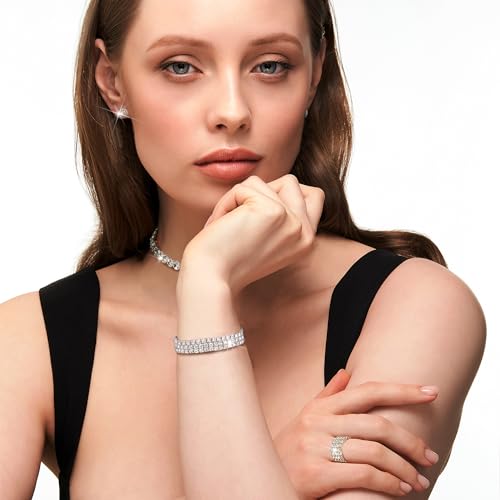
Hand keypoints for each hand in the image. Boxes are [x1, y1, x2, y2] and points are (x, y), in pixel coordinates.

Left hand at [182, 174, 324, 294]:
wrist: (209, 278)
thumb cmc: (228, 261)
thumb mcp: (266, 239)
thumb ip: (281, 215)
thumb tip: (282, 182)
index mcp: (306, 241)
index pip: (314, 195)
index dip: (285, 193)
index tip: (258, 212)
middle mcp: (304, 232)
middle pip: (290, 182)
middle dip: (260, 192)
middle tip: (242, 219)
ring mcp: (291, 221)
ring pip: (261, 182)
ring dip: (236, 199)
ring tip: (228, 226)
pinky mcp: (272, 211)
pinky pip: (243, 187)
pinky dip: (225, 203)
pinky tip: (221, 226)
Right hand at [273, 369, 439, 498]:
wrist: (262, 476)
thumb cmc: (288, 449)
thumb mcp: (305, 418)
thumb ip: (327, 396)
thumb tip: (346, 372)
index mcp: (320, 407)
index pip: (368, 391)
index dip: (402, 390)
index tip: (431, 392)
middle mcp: (318, 422)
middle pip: (378, 423)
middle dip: (411, 441)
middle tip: (431, 456)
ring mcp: (315, 447)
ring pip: (374, 450)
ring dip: (404, 468)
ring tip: (419, 480)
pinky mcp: (315, 474)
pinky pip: (364, 474)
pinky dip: (388, 483)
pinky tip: (400, 490)